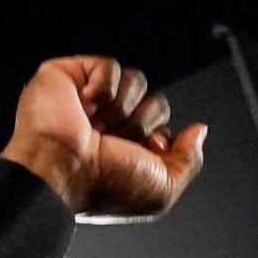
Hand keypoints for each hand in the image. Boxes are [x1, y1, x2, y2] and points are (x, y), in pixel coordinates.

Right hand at [1, 55, 207, 222]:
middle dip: (141, 124)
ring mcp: (88, 102)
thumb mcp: (161, 191)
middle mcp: (106, 127)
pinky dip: (104, 86)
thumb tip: (197, 132)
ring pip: (136, 81)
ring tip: (94, 125)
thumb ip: (189, 163)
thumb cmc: (100, 187)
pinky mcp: (69, 79)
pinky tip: (85, 105)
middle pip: (154, 104)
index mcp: (122, 152)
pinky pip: (110, 66)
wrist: (60, 168)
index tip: (139, 155)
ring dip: (122, 107)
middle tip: (111, 142)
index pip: (162, 128)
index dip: (158, 139)